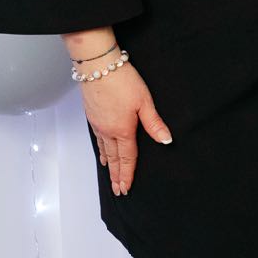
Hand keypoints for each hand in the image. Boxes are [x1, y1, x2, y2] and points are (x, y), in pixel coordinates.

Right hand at [78, 61, 172, 197]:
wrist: (98, 66)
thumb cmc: (122, 80)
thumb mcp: (144, 101)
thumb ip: (154, 123)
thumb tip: (166, 140)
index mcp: (122, 130)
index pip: (127, 158)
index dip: (128, 174)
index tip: (126, 188)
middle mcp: (107, 130)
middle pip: (113, 158)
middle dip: (116, 176)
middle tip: (118, 190)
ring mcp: (98, 123)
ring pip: (104, 149)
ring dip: (108, 165)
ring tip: (110, 176)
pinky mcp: (92, 115)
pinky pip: (97, 139)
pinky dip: (100, 150)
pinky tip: (101, 152)